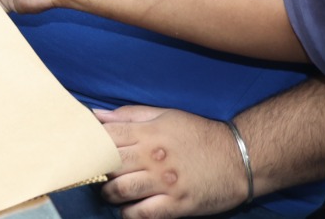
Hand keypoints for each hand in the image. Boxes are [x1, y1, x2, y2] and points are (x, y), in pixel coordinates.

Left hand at [93, 107, 251, 218]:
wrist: (239, 157)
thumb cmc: (200, 134)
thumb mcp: (166, 115)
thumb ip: (130, 115)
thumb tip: (96, 116)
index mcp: (149, 132)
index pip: (106, 137)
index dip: (90, 144)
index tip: (85, 150)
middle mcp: (153, 157)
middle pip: (109, 164)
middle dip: (98, 170)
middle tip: (96, 174)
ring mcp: (164, 182)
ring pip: (120, 190)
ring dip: (109, 193)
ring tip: (110, 192)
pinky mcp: (177, 205)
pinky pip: (143, 213)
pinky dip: (128, 214)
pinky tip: (126, 210)